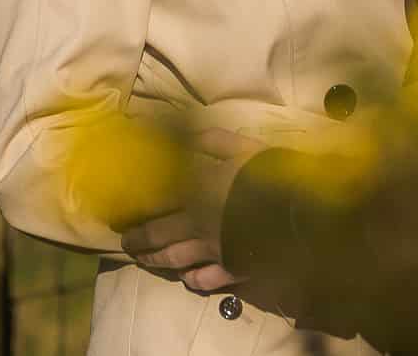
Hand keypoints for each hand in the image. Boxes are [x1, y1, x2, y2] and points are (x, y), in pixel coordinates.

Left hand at [121, 128, 266, 292]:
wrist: (293, 210)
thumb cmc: (267, 174)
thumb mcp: (242, 146)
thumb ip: (213, 141)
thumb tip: (189, 136)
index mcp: (196, 194)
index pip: (158, 206)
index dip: (138, 214)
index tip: (123, 217)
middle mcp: (197, 226)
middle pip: (159, 238)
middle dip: (139, 242)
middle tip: (126, 244)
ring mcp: (212, 251)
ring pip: (175, 260)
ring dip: (156, 261)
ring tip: (144, 260)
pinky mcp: (231, 270)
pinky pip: (205, 281)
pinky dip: (192, 280)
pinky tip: (187, 278)